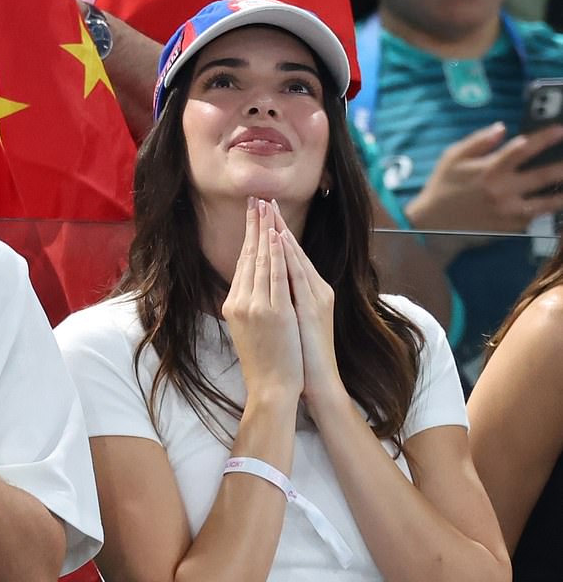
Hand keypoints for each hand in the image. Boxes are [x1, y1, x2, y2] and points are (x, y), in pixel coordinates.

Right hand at [222, 198, 302, 400]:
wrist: (271, 389)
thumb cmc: (265, 365)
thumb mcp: (248, 332)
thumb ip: (248, 309)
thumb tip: (251, 291)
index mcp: (233, 306)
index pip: (243, 264)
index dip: (249, 238)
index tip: (253, 216)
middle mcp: (240, 303)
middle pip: (249, 256)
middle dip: (254, 225)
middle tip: (257, 199)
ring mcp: (256, 307)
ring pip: (262, 261)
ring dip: (265, 231)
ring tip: (268, 206)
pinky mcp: (274, 312)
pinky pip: (275, 276)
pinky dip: (276, 254)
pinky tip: (277, 235)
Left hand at [272, 203, 341, 408]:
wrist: (317, 382)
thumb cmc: (304, 359)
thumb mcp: (293, 326)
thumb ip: (285, 305)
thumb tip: (268, 293)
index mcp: (311, 294)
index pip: (289, 259)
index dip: (276, 236)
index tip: (263, 215)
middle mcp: (316, 291)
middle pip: (293, 252)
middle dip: (277, 225)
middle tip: (264, 200)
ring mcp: (316, 297)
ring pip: (296, 259)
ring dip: (281, 233)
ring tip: (269, 210)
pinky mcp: (313, 307)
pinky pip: (297, 275)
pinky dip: (287, 255)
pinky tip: (278, 239)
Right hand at [405, 122, 562, 232]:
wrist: (432, 223)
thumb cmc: (443, 186)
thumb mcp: (453, 156)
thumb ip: (478, 140)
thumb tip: (502, 128)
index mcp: (490, 170)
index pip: (524, 149)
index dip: (546, 138)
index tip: (561, 130)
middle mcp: (502, 191)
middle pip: (542, 176)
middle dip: (562, 166)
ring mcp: (507, 212)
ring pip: (544, 203)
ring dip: (561, 196)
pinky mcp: (507, 228)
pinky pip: (533, 219)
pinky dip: (547, 212)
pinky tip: (556, 204)